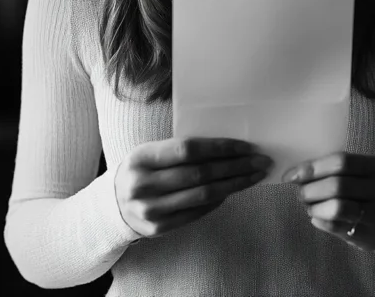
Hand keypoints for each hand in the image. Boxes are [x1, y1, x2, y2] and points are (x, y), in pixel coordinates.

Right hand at [115, 137, 272, 237]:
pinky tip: (232, 191)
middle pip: (201, 173)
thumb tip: (228, 148)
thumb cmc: (142, 171)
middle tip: (261, 161)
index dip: (220, 147)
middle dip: (236, 166)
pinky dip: (218, 201)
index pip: (189, 149)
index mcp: (141, 158)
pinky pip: (197, 213)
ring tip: (254, 176)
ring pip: (204, 195)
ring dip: (235, 184)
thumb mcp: (151, 154)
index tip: (246, 146)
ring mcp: (151, 209)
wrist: (113, 206)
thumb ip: (180, 151)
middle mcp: (143, 184)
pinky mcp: (159, 228)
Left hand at [282, 152, 374, 251]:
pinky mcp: (371, 236)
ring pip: (338, 207)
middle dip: (311, 189)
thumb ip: (333, 171)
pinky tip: (317, 218)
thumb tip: (296, 172)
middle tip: (301, 193)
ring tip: (310, 206)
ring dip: (315, 206)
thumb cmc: (368, 194)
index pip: (342, 161)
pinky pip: (336, 227)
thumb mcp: (361, 176)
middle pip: (337, 184)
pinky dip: (320, 221)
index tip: (290, 175)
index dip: (312, 168)